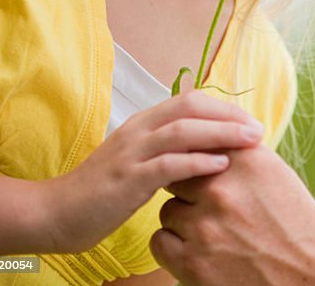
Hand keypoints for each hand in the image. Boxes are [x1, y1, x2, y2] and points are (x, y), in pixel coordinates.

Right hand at [42, 90, 264, 252]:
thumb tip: (208, 145)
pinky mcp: (127, 178)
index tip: (250, 122)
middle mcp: (138, 130)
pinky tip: (221, 165)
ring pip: (183, 130)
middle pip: (191, 107)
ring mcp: (131, 153)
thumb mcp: (140, 161)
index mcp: (143, 123)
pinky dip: (198, 161)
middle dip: (229, 115)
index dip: (224, 108)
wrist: (55, 213)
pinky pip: (168, 163)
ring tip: (250, 141)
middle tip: (259, 129)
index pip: (190, 101)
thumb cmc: (105, 191)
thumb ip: (168, 149)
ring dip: (222, 133)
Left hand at [151, 146, 314, 284]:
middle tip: (214, 208)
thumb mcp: (276, 175)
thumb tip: (208, 146)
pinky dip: (175, 246)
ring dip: (185, 221)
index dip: (201, 162)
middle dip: (191, 191)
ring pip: (169, 211)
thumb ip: (239, 159)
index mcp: (246, 161)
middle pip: (179, 177)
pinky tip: (200, 250)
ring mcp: (204, 225)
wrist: (313, 273)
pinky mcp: (192, 261)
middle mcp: (222, 189)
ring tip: (215, 232)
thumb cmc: (299, 225)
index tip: (207, 172)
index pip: (199, 145)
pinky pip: (160, 241)